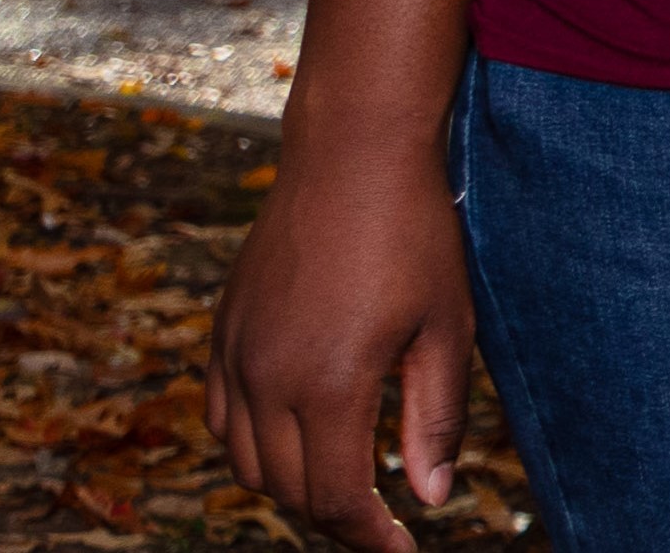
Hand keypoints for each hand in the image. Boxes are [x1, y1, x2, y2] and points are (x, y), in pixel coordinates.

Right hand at [211, 136, 484, 552]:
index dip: (371, 537)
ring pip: (245, 464)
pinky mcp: (223, 333)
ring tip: (342, 489)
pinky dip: (252, 448)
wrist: (351, 156)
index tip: (404, 549)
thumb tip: (432, 498)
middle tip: (381, 523)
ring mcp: (237, 355)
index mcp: (330, 384)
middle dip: (336, 519)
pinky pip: (222, 419)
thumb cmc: (414, 235)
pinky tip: (294, 441)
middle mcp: (269, 378)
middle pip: (288, 491)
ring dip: (291, 489)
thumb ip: (436, 418)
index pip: (337, 498)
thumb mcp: (446, 327)